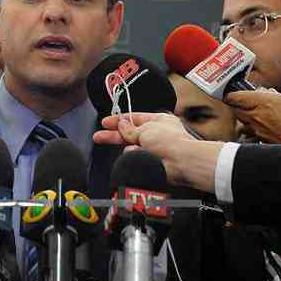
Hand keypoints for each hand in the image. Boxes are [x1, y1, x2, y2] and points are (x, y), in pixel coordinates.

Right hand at [95, 112, 222, 191]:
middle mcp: (157, 133)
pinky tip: (139, 156)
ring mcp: (154, 148)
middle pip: (130, 132)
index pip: (134, 118)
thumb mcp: (145, 128)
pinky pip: (135, 157)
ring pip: (132, 146)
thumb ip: (129, 128)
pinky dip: (135, 156)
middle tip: (99, 136)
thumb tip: (121, 124)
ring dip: (129, 146)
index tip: (105, 122)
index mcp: (159, 120)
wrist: (181, 162)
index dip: (119, 120)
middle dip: (114, 134)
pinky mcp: (151, 161)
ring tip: (135, 148)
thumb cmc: (172, 141)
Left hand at [225, 90, 280, 144]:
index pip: (236, 97)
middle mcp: (257, 117)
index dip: (234, 94)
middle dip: (240, 105)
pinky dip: (255, 130)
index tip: (236, 92)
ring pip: (243, 123)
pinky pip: (252, 134)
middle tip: (250, 102)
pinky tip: (267, 128)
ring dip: (247, 118)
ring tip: (259, 115)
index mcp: (264, 103)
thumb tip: (272, 95)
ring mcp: (259, 132)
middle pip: (236, 110)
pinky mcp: (264, 142)